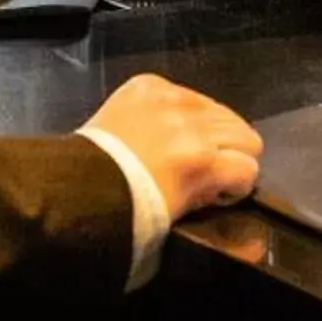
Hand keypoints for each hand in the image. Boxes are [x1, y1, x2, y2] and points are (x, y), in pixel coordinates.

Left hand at [82, 73, 263, 218]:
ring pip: (218, 109)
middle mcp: (193, 126)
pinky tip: (161, 130)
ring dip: (208, 130)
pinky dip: (180, 111)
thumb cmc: (122, 219)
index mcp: (202, 163)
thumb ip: (210, 215)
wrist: (72, 194)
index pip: (249, 169)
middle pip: (244, 134)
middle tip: (205, 172)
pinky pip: (184, 93)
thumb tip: (244, 234)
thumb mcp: (173, 230)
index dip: (235, 187)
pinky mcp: (148, 85)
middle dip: (230, 156)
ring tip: (184, 149)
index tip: (217, 196)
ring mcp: (170, 100)